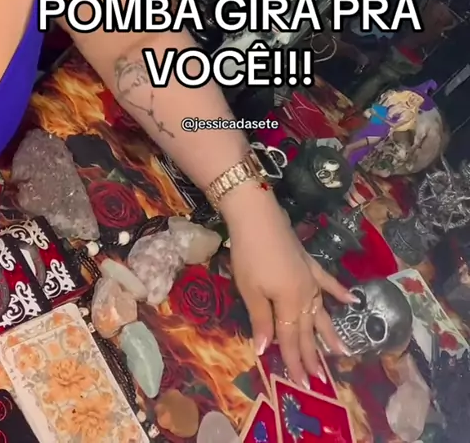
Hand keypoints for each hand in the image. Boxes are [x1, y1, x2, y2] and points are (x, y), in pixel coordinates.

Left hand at [226, 190, 354, 389]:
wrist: (258, 217)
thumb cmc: (249, 254)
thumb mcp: (251, 290)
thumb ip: (261, 320)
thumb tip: (265, 351)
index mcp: (289, 304)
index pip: (292, 340)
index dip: (296, 362)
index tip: (304, 385)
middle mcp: (305, 295)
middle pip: (309, 330)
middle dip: (314, 355)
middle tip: (322, 380)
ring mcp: (310, 278)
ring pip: (322, 311)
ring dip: (330, 332)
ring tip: (343, 352)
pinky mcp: (309, 263)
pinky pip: (328, 282)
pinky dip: (340, 292)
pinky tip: (352, 301)